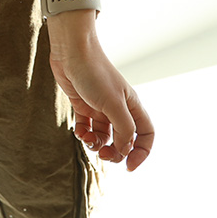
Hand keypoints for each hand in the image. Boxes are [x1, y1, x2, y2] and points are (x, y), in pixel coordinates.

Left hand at [48, 29, 154, 170]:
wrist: (71, 51)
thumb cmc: (94, 73)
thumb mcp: (113, 104)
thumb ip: (123, 129)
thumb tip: (124, 150)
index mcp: (131, 106)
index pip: (146, 135)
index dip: (141, 152)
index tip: (128, 166)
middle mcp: (118, 108)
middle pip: (123, 139)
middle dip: (114, 152)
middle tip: (102, 155)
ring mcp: (100, 106)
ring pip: (103, 135)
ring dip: (96, 143)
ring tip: (87, 140)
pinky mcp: (82, 103)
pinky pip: (87, 127)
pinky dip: (83, 133)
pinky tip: (78, 131)